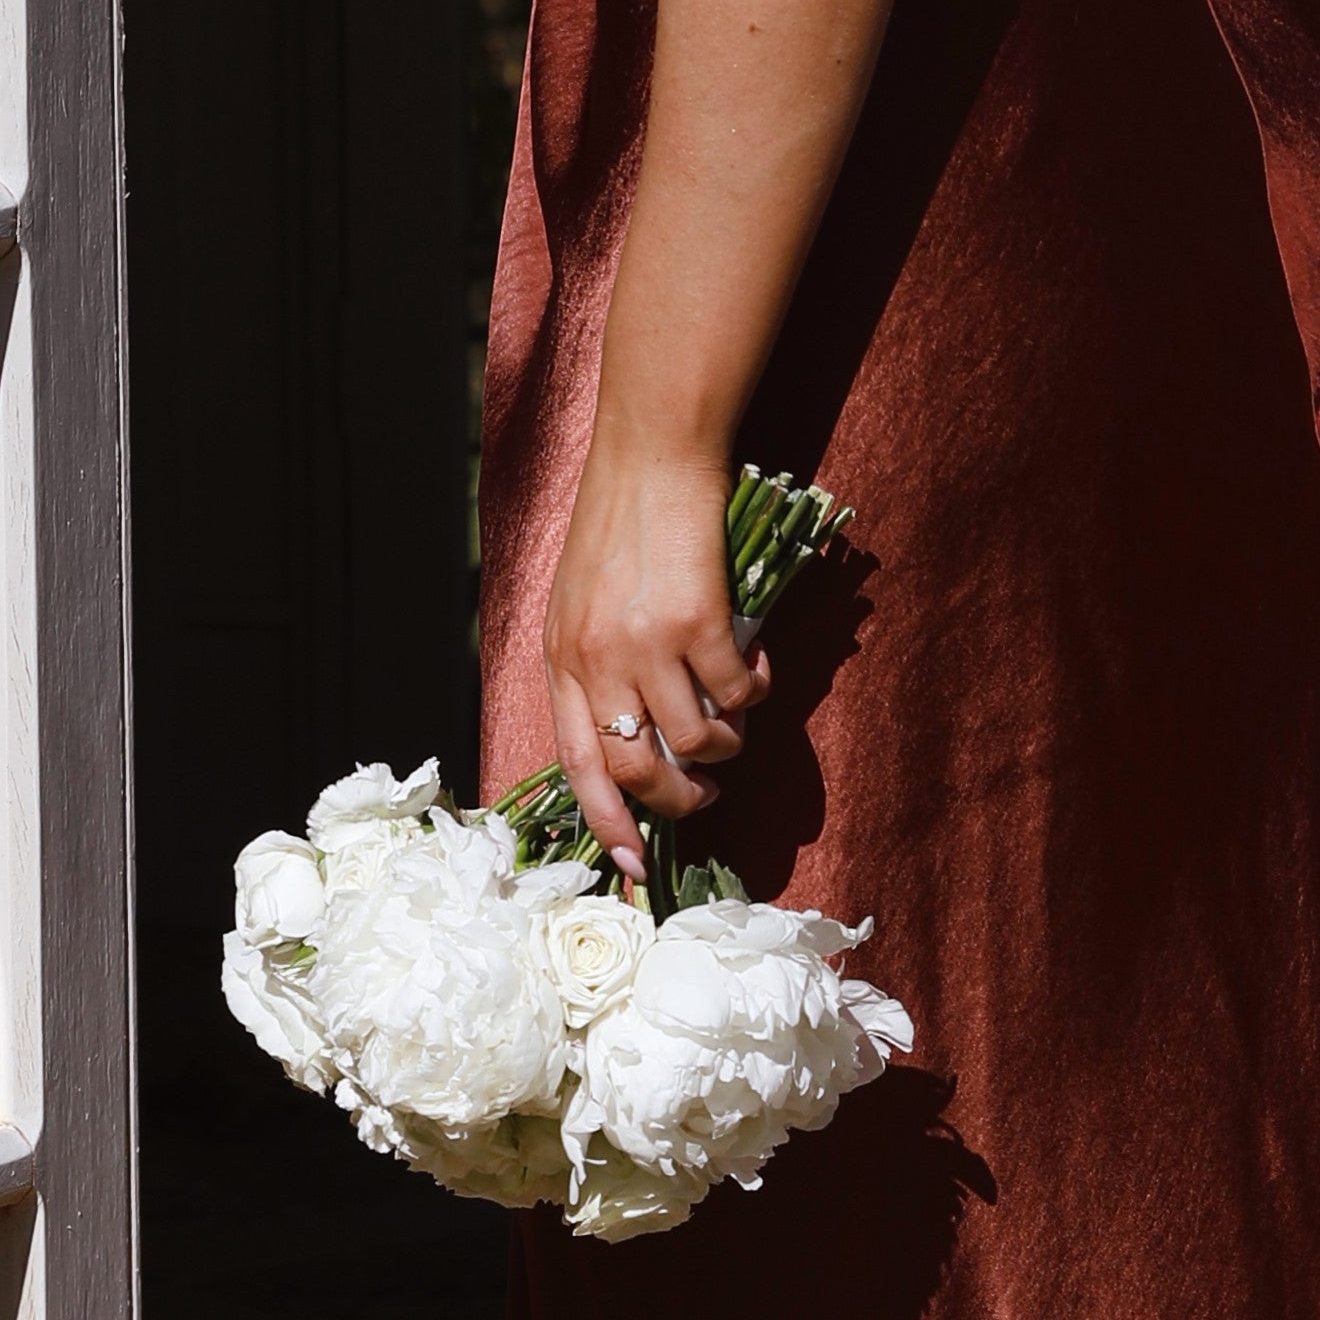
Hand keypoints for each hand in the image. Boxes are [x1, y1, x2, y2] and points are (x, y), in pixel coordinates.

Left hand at [542, 426, 767, 879]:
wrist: (652, 456)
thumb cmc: (620, 523)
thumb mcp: (580, 600)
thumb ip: (595, 663)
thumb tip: (639, 733)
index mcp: (562, 658)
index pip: (576, 765)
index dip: (607, 822)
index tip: (634, 863)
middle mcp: (596, 660)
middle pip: (636, 770)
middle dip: (678, 803)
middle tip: (706, 796)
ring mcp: (646, 644)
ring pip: (694, 740)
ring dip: (724, 746)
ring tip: (735, 723)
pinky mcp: (698, 622)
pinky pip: (735, 692)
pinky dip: (754, 693)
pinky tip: (757, 672)